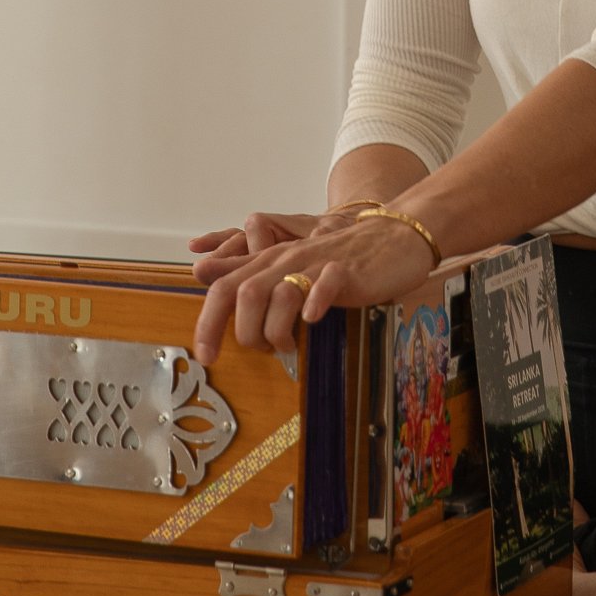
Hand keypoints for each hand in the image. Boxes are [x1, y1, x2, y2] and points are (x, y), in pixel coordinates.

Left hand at [192, 211, 435, 364]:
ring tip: (288, 344)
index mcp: (270, 261)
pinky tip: (313, 319)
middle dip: (244, 331)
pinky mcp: (347, 271)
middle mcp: (288, 259)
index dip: (208, 322)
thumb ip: (247, 271)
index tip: (206, 355)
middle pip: (246, 292)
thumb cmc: (339, 259)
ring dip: (277, 328)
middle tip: (260, 351)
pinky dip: (315, 304)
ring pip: (280, 292)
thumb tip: (203, 274)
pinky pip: (326, 284)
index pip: (225, 287)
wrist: (392, 239)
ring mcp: (317, 263)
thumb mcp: (288, 264)